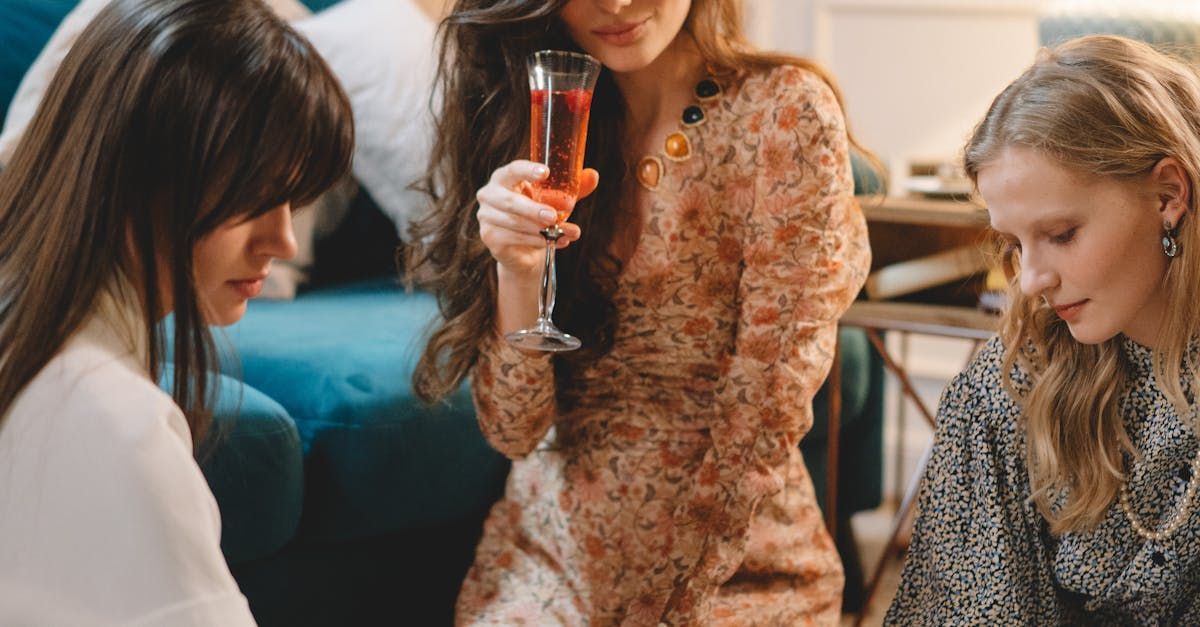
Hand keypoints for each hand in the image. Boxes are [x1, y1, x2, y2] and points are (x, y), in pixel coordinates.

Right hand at [476, 160, 598, 276]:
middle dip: (533, 209)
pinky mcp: (489, 237)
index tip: (546, 173)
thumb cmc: (539, 215)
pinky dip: (537, 241)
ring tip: (566, 232)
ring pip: (515, 223)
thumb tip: (593, 175)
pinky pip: (514, 238)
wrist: (525, 249)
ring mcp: (486, 217)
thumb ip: (573, 188)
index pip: (513, 170)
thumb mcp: (557, 200)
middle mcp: (490, 194)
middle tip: (553, 216)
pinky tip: (554, 242)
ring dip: (542, 230)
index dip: (528, 170)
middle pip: (510, 201)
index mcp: (504, 177)